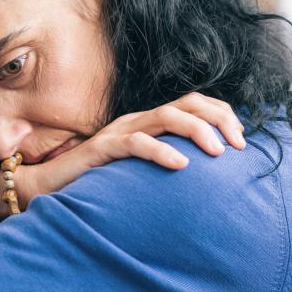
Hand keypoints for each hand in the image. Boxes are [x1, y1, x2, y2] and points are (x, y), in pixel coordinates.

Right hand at [17, 92, 246, 207]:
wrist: (49, 188)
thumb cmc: (99, 184)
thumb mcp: (142, 173)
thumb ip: (168, 166)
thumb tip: (207, 179)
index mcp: (150, 124)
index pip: (194, 104)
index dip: (222, 114)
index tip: (242, 139)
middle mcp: (138, 121)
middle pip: (187, 104)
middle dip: (219, 119)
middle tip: (238, 145)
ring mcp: (120, 131)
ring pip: (166, 116)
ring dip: (197, 131)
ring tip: (217, 153)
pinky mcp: (103, 148)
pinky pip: (136, 143)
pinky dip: (161, 151)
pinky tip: (181, 164)